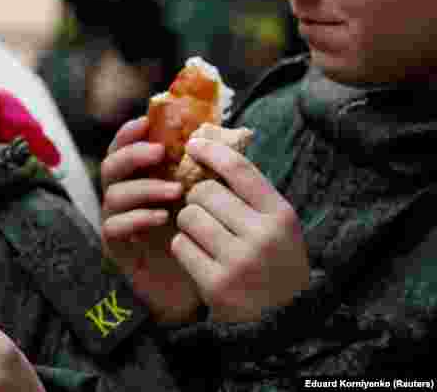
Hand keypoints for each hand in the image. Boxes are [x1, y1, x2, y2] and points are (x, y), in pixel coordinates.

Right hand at [99, 117, 200, 324]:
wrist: (195, 288)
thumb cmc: (201, 239)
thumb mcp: (206, 201)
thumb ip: (207, 170)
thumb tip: (224, 135)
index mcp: (140, 180)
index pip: (124, 149)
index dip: (129, 133)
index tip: (145, 120)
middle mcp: (123, 197)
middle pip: (110, 166)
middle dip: (132, 154)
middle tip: (159, 152)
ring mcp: (117, 222)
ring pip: (113, 195)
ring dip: (144, 187)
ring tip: (176, 191)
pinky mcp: (118, 248)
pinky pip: (115, 227)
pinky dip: (136, 218)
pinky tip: (161, 218)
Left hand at [171, 136, 309, 321]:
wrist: (283, 321)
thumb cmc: (273, 260)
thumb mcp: (275, 223)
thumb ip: (249, 191)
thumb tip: (211, 147)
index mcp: (280, 215)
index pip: (240, 169)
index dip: (212, 151)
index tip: (193, 144)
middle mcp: (263, 236)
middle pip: (204, 192)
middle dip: (197, 199)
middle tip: (208, 214)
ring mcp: (239, 262)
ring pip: (188, 216)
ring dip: (189, 224)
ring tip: (206, 238)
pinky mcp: (216, 285)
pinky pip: (180, 245)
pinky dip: (185, 248)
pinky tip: (201, 258)